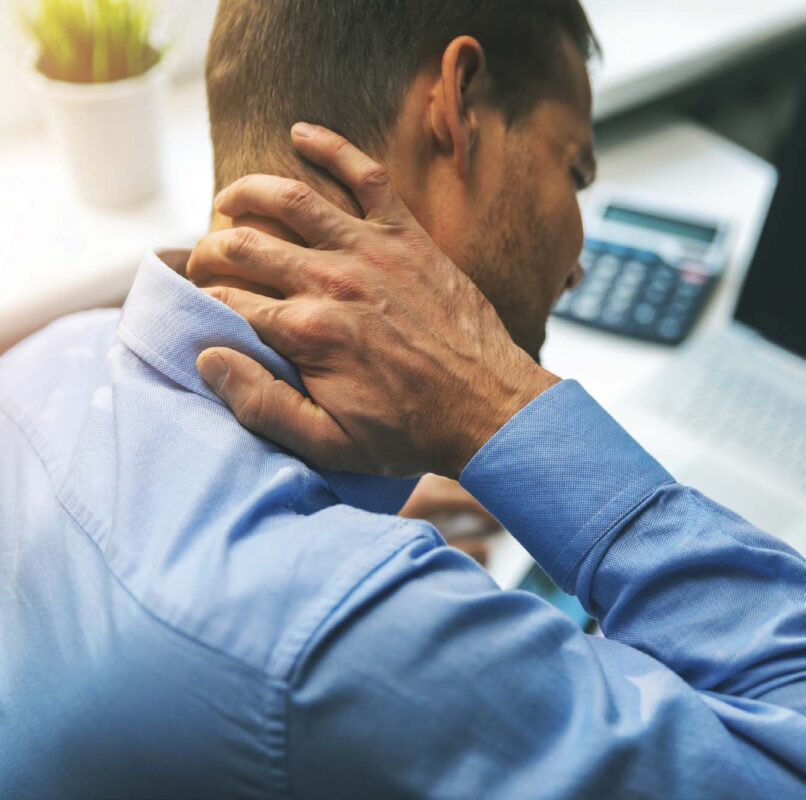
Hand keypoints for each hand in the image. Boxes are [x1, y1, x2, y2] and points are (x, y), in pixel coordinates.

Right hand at [193, 123, 558, 477]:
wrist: (489, 407)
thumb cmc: (409, 431)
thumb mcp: (328, 442)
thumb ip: (261, 404)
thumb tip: (208, 358)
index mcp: (307, 332)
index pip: (228, 301)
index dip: (202, 300)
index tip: (198, 304)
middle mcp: (332, 281)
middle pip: (247, 246)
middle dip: (210, 250)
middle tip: (203, 261)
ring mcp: (371, 251)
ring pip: (292, 200)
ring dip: (248, 192)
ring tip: (227, 200)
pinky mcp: (407, 237)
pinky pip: (366, 176)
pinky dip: (332, 147)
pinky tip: (302, 133)